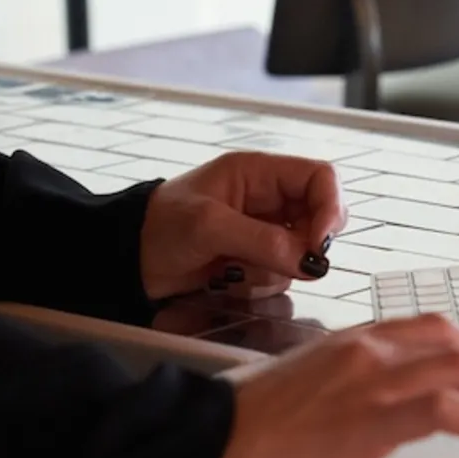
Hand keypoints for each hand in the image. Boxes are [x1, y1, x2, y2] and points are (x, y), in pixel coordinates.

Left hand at [140, 151, 348, 299]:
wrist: (128, 260)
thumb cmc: (159, 227)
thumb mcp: (209, 226)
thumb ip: (262, 241)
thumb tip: (309, 260)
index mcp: (259, 173)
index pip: (320, 178)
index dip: (330, 208)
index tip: (319, 245)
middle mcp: (268, 200)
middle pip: (320, 217)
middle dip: (306, 245)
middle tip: (286, 264)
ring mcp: (264, 232)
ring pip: (302, 253)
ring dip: (273, 269)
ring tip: (232, 268)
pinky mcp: (256, 261)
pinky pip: (281, 276)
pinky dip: (258, 284)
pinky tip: (226, 279)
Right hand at [215, 315, 458, 457]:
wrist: (221, 436)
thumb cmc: (256, 419)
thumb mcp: (310, 380)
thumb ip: (349, 377)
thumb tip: (382, 396)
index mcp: (352, 340)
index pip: (431, 327)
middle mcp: (368, 351)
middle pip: (455, 344)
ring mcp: (372, 381)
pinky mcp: (373, 418)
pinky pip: (448, 407)